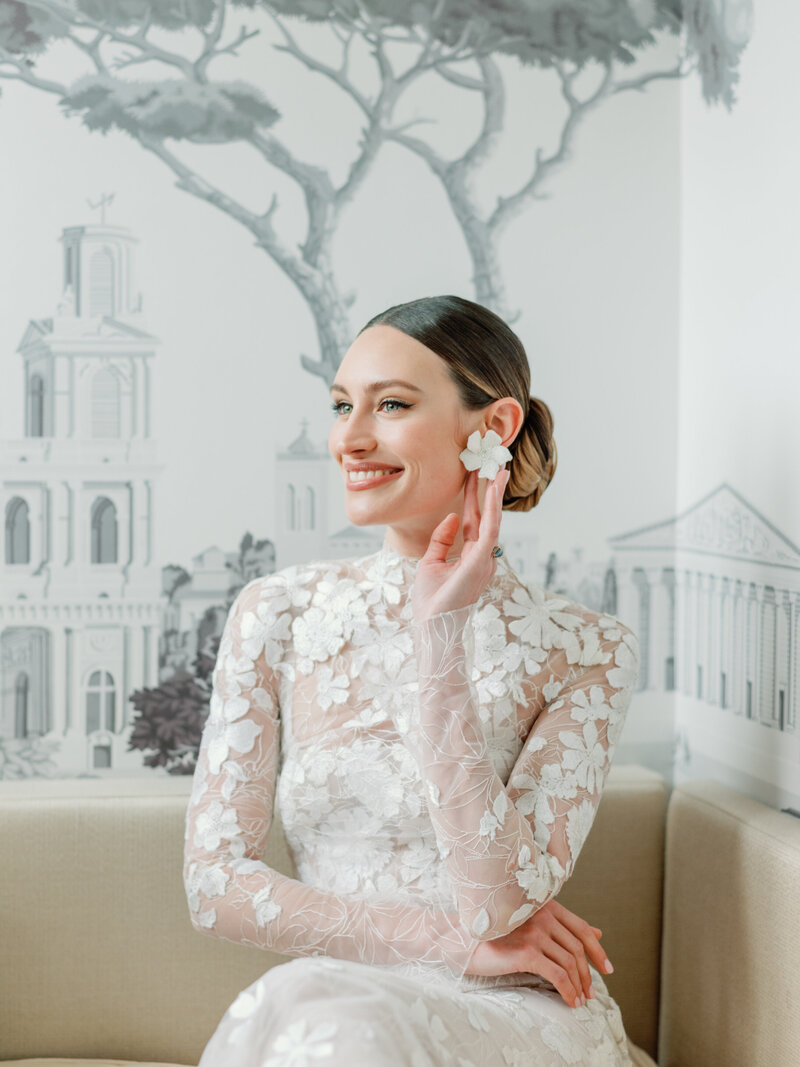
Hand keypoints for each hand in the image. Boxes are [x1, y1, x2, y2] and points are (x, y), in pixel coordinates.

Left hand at [412, 466, 510, 621]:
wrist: (432, 625)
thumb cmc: (431, 601)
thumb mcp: (431, 563)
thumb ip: (441, 540)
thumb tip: (452, 517)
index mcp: (469, 556)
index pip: (473, 520)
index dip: (473, 496)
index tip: (472, 473)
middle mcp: (482, 556)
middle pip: (485, 516)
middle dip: (485, 489)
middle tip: (485, 463)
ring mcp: (484, 559)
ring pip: (492, 519)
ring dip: (494, 494)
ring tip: (496, 470)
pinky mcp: (482, 561)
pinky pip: (490, 529)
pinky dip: (492, 509)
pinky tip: (492, 490)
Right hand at [464, 900, 612, 1008]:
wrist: (463, 940)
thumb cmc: (497, 934)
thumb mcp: (532, 926)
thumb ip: (563, 927)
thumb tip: (597, 933)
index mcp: (545, 905)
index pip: (581, 928)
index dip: (597, 950)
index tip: (607, 969)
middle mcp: (542, 915)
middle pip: (578, 947)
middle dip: (589, 973)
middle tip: (592, 992)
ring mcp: (534, 932)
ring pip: (570, 962)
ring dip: (579, 985)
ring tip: (581, 1000)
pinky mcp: (526, 952)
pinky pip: (557, 975)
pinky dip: (569, 991)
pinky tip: (570, 1001)